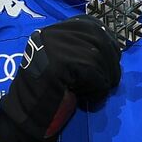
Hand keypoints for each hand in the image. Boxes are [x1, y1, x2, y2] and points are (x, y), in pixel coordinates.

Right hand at [0, 16, 122, 141]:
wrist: (26, 116)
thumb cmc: (50, 92)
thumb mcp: (66, 61)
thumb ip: (83, 48)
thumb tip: (115, 46)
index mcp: (53, 30)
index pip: (91, 24)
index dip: (106, 43)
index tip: (110, 61)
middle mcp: (52, 33)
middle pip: (100, 40)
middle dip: (111, 63)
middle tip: (109, 82)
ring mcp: (54, 48)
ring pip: (99, 59)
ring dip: (104, 79)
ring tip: (93, 92)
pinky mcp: (60, 65)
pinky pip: (95, 75)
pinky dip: (98, 90)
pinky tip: (87, 99)